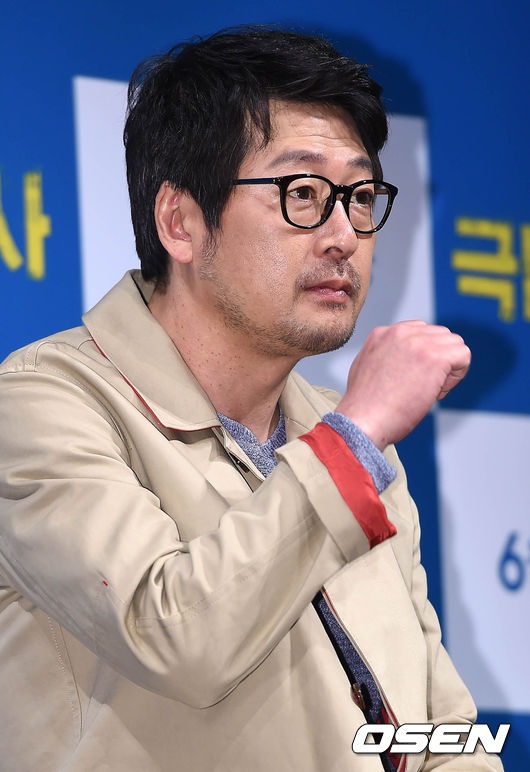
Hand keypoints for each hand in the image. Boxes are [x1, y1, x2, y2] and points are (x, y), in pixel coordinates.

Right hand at [335, 321, 470, 449]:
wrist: (362, 421)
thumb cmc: (364, 407)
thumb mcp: (366, 368)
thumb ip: (385, 355)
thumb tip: (404, 358)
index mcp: (382, 333)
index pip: (420, 331)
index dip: (424, 355)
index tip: (414, 378)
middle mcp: (400, 332)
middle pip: (440, 335)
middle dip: (439, 360)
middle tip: (424, 387)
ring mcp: (418, 343)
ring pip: (454, 344)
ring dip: (449, 367)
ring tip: (430, 391)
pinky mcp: (435, 358)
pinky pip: (463, 356)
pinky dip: (457, 376)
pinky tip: (438, 392)